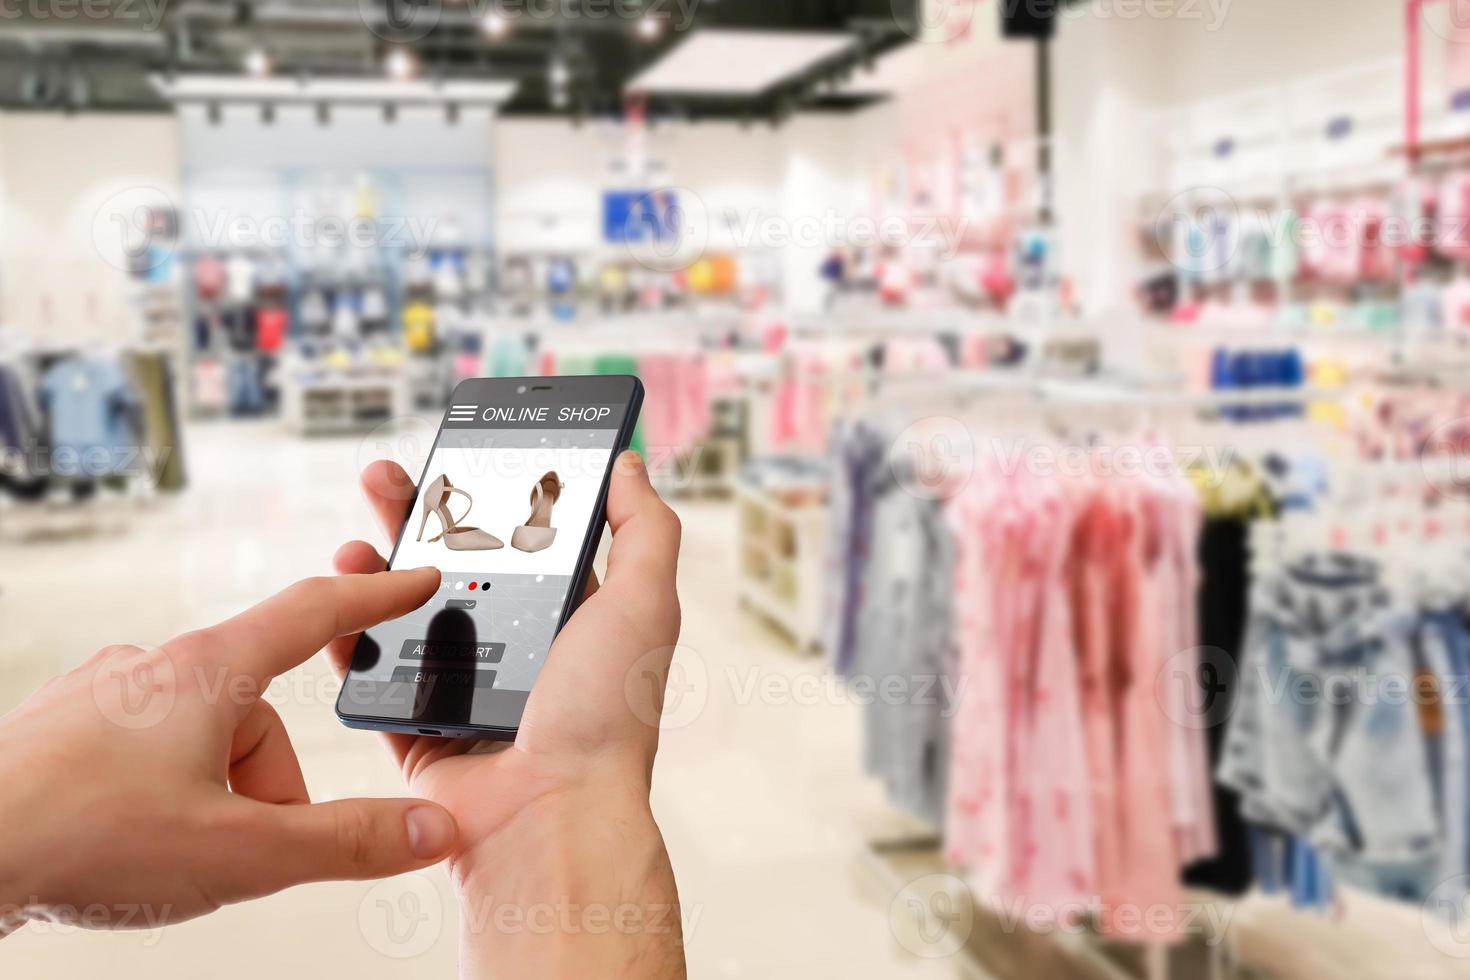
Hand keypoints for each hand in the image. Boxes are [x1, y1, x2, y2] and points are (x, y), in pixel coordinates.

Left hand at [0, 570, 458, 936]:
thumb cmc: (80, 838)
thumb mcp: (241, 854)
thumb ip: (346, 842)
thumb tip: (428, 829)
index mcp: (209, 673)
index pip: (314, 614)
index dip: (374, 599)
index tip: (411, 580)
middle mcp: (154, 669)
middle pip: (257, 716)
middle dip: (267, 790)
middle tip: (240, 852)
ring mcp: (102, 696)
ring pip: (201, 741)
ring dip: (213, 798)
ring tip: (169, 855)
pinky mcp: (63, 730)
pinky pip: (145, 754)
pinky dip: (159, 796)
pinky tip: (127, 838)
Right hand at [331, 450, 685, 978]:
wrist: (549, 817)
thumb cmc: (605, 716)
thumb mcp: (644, 604)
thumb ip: (644, 530)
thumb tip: (629, 464)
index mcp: (573, 620)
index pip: (526, 542)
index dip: (492, 497)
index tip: (459, 458)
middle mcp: (522, 652)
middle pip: (456, 570)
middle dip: (418, 519)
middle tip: (382, 478)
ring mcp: (469, 691)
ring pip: (407, 617)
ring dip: (374, 574)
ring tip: (352, 541)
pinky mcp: (424, 731)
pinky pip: (376, 680)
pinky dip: (348, 645)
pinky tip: (332, 608)